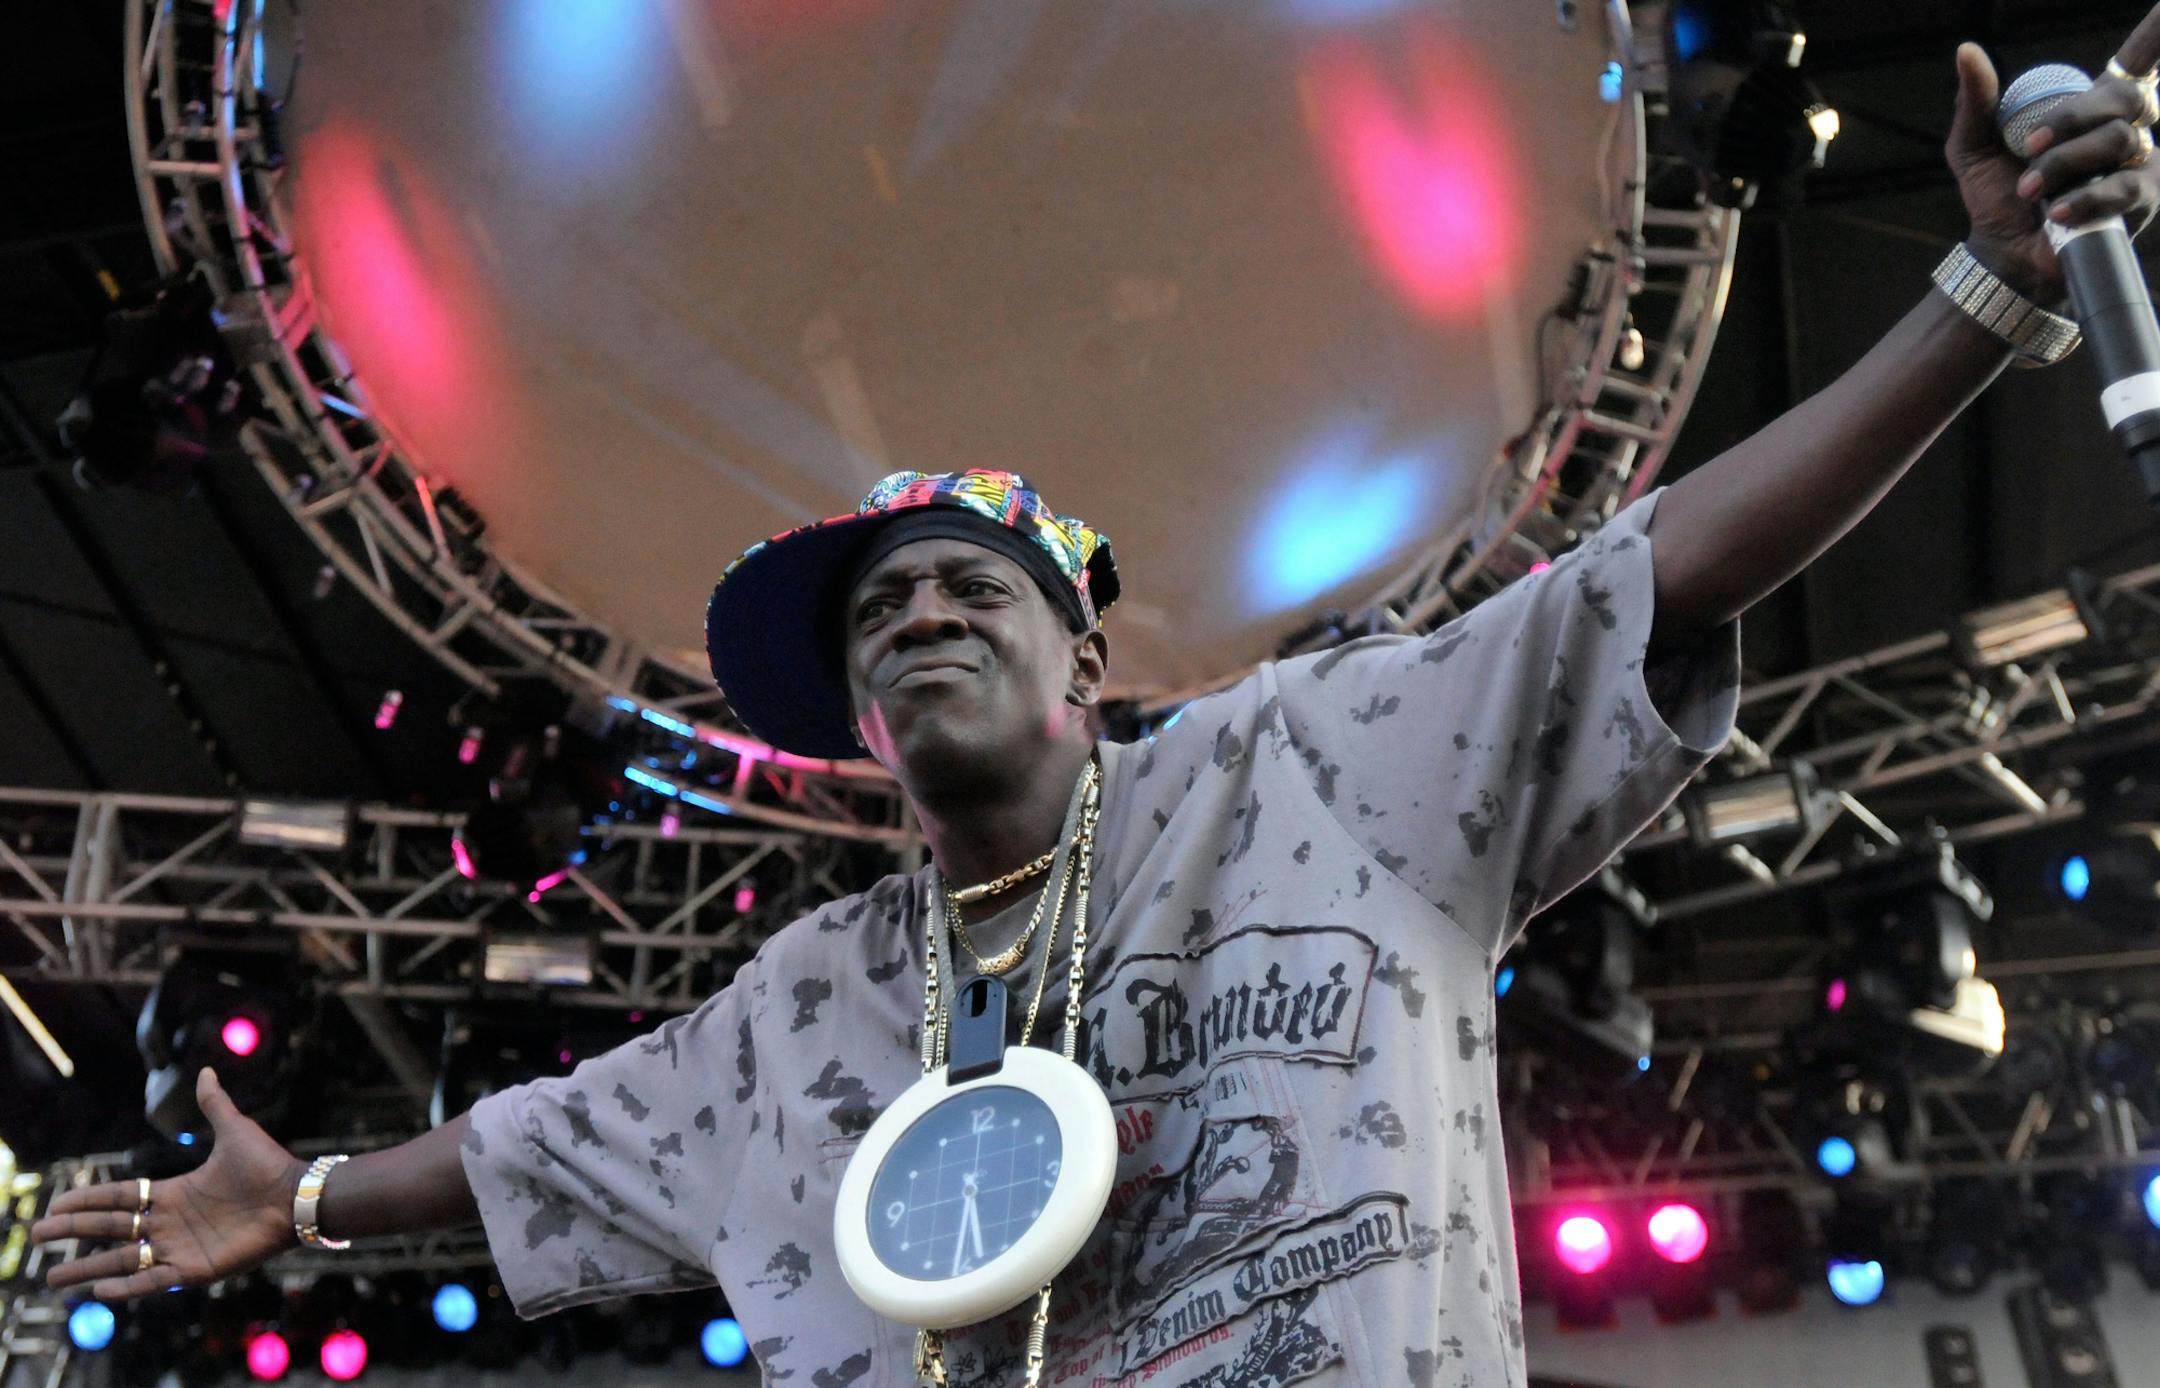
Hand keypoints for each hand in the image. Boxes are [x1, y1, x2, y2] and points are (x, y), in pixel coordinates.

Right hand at [30, 1068, 303, 1300]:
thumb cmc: (268, 1165)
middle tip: (38, 1234)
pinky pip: (154, 1280)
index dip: (87, 1201)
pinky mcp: (196, 1268)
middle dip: (74, 1232)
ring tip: (53, 1279)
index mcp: (174, 1193)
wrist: (297, 1196)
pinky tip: (99, 1291)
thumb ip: (215, 1104)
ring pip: (122, 1260)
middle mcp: (170, 1222)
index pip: (119, 1198)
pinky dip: (127, 1287)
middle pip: (110, 1228)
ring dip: (88, 1269)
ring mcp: (180, 1246)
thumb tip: (206, 1071)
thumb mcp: (235, 1131)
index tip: (56, 1204)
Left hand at [1945, 7, 2159, 301]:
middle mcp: (2122, 129)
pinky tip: (2056, 212)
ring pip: (2120, 141)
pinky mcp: (2140, 203)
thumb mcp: (1975, 146)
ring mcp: (2137, 165)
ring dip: (2064, 165)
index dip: (2156, 34)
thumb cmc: (1995, 196)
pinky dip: (2083, 198)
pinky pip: (2122, 187)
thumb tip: (1967, 51)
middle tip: (2030, 146)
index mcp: (2090, 108)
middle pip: (2124, 98)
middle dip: (2073, 119)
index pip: (2137, 59)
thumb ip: (1977, 100)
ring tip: (2030, 191)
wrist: (2004, 253)